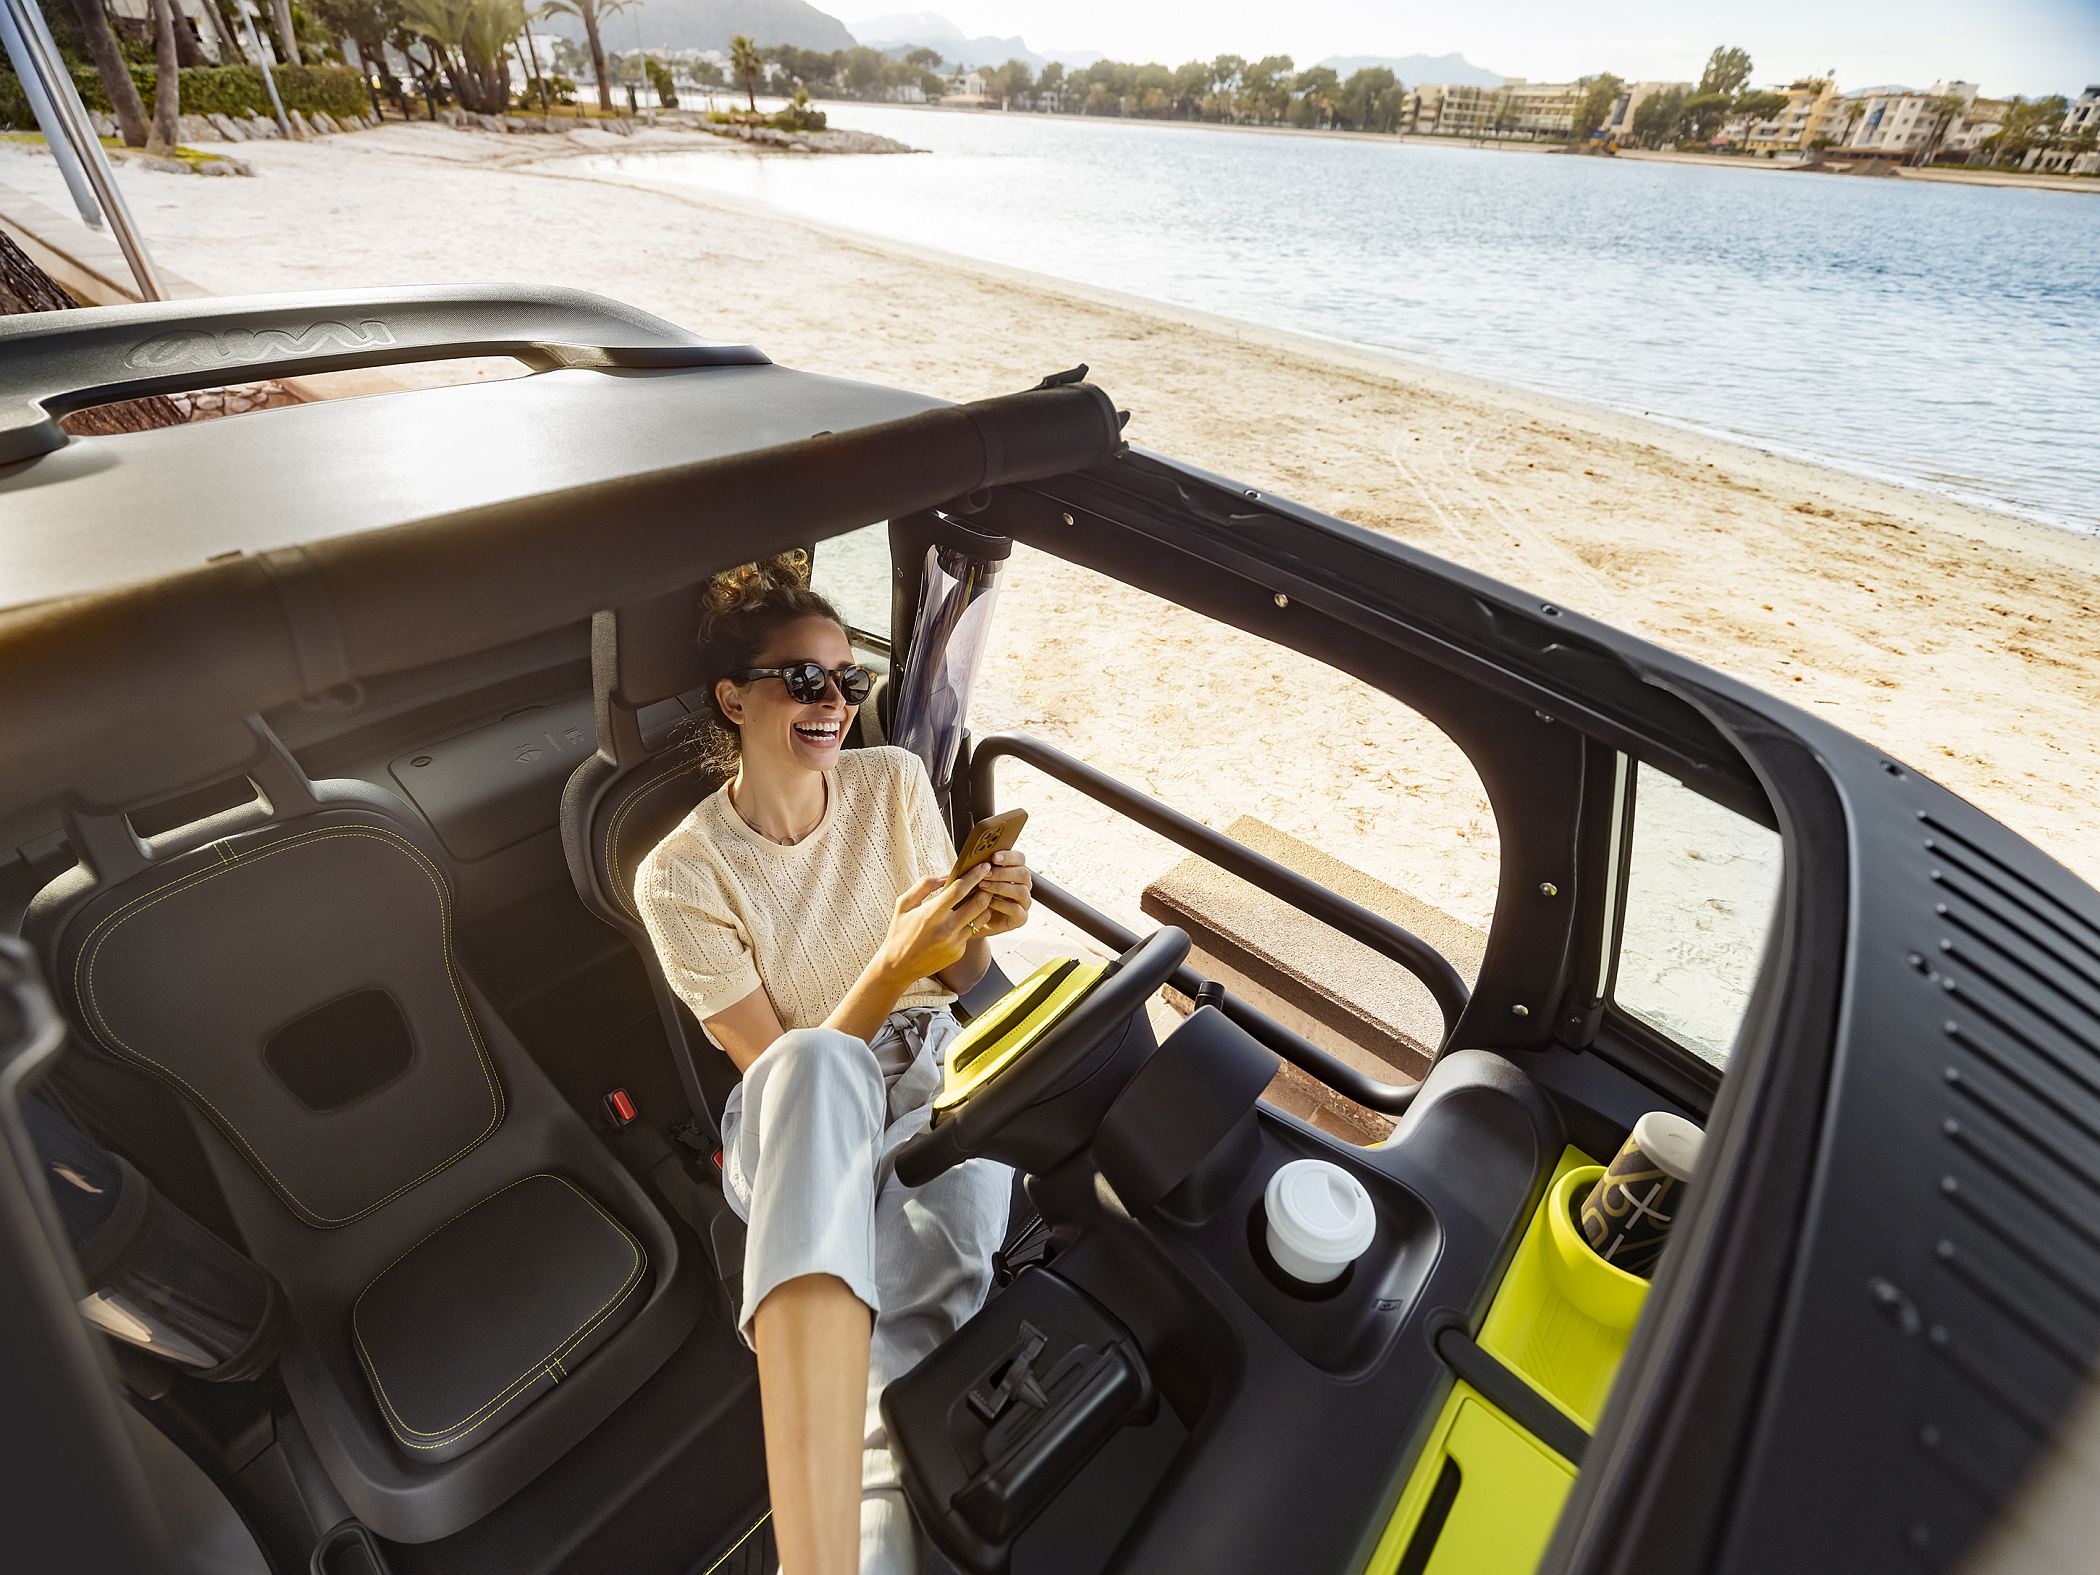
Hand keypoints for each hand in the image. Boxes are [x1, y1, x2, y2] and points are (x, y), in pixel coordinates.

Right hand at [879, 867, 993, 983]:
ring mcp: (955, 942)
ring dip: (984, 905)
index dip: (974, 876)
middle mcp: (946, 929)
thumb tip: (947, 875)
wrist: (898, 966)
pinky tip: (965, 917)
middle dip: (986, 889)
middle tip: (987, 880)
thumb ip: (925, 885)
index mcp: (931, 914)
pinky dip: (971, 922)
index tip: (984, 865)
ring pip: (981, 918)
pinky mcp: (959, 952)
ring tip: (980, 897)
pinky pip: (971, 931)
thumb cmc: (899, 931)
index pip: (959, 890)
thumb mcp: (904, 904)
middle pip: (978, 903)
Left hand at [975, 850, 1032, 937]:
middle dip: (1002, 873)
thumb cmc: (976, 896)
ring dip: (1001, 887)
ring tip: (983, 887)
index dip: (1009, 856)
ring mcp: (1024, 902)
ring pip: (1021, 891)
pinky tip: (989, 902)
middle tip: (985, 874)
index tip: (994, 857)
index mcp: (1016, 872)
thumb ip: (983, 869)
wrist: (974, 921)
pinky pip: (1016, 909)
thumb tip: (979, 859)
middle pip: (1023, 874)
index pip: (1020, 858)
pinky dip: (1002, 904)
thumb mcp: (979, 880)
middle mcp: (1024, 885)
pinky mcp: (1021, 918)